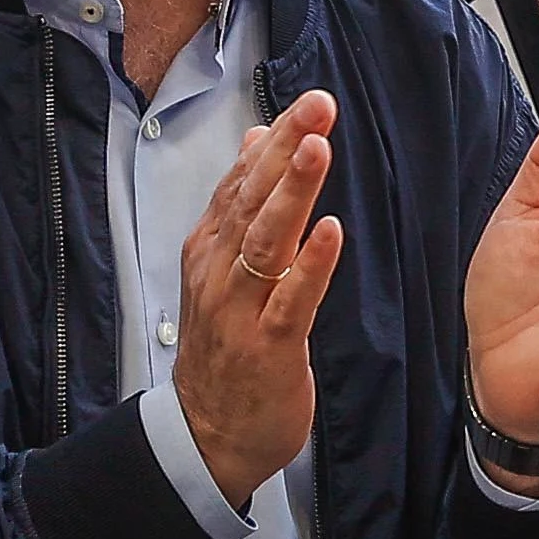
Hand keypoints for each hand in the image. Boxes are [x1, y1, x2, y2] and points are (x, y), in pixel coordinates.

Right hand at [177, 93, 345, 510]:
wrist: (208, 435)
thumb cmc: (227, 349)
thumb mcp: (227, 270)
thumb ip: (243, 207)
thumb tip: (259, 139)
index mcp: (211, 250)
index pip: (240, 183)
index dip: (273, 141)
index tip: (309, 102)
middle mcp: (218, 272)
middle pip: (252, 200)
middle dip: (285, 150)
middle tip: (318, 106)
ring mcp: (239, 310)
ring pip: (266, 241)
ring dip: (292, 193)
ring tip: (317, 149)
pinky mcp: (267, 347)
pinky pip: (290, 300)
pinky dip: (310, 265)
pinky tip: (330, 232)